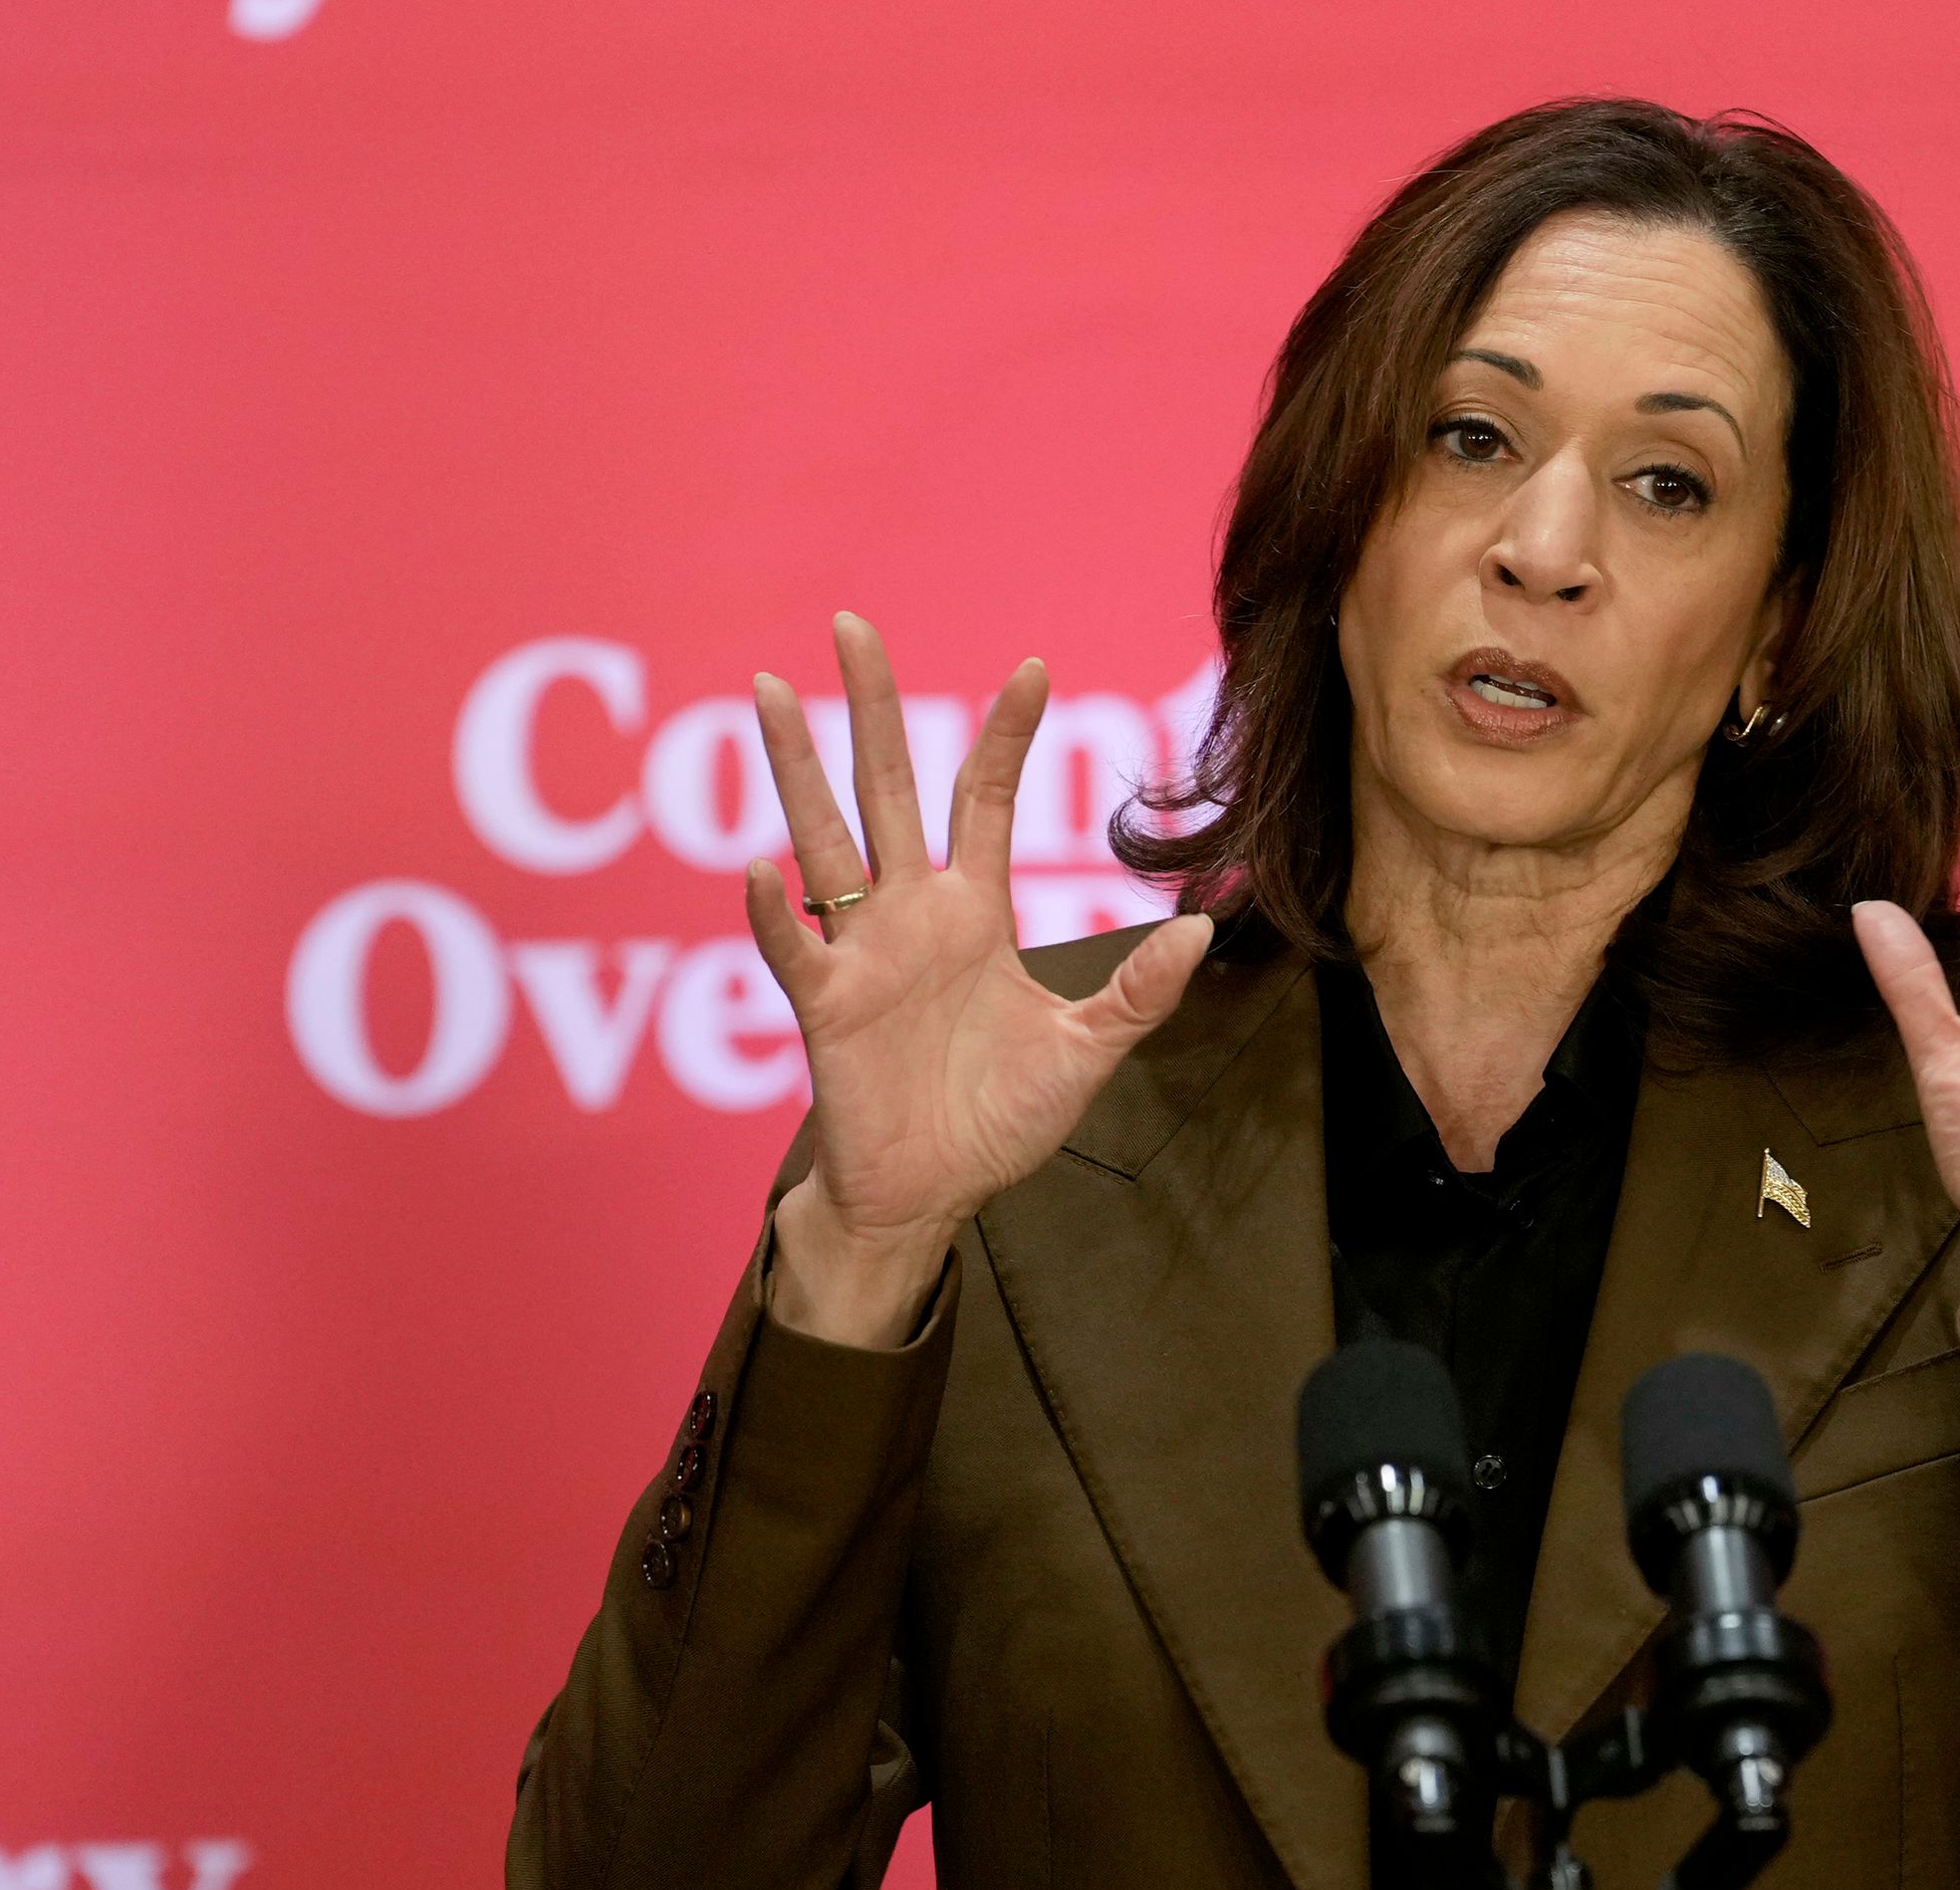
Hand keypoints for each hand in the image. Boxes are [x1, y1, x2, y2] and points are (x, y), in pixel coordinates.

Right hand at [744, 613, 1213, 1345]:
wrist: (934, 1194)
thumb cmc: (997, 1121)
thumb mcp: (1086, 1054)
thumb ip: (1137, 993)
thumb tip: (1199, 930)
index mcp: (972, 915)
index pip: (984, 800)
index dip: (1007, 736)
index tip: (1031, 667)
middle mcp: (910, 916)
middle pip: (888, 787)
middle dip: (871, 706)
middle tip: (850, 624)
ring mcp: (860, 954)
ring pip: (822, 840)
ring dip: (795, 769)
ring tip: (769, 691)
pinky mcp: (826, 1009)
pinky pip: (792, 951)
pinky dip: (771, 914)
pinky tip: (760, 868)